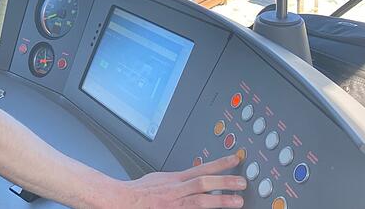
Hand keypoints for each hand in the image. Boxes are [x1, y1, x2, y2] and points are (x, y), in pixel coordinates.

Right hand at [119, 154, 245, 207]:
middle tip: (242, 182)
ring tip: (237, 200)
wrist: (122, 200)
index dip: (220, 164)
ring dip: (220, 200)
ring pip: (199, 200)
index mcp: (175, 179)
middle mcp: (176, 191)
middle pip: (203, 183)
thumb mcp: (160, 178)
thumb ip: (178, 179)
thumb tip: (193, 176)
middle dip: (224, 182)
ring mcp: (174, 204)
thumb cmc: (139, 192)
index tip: (236, 160)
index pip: (201, 168)